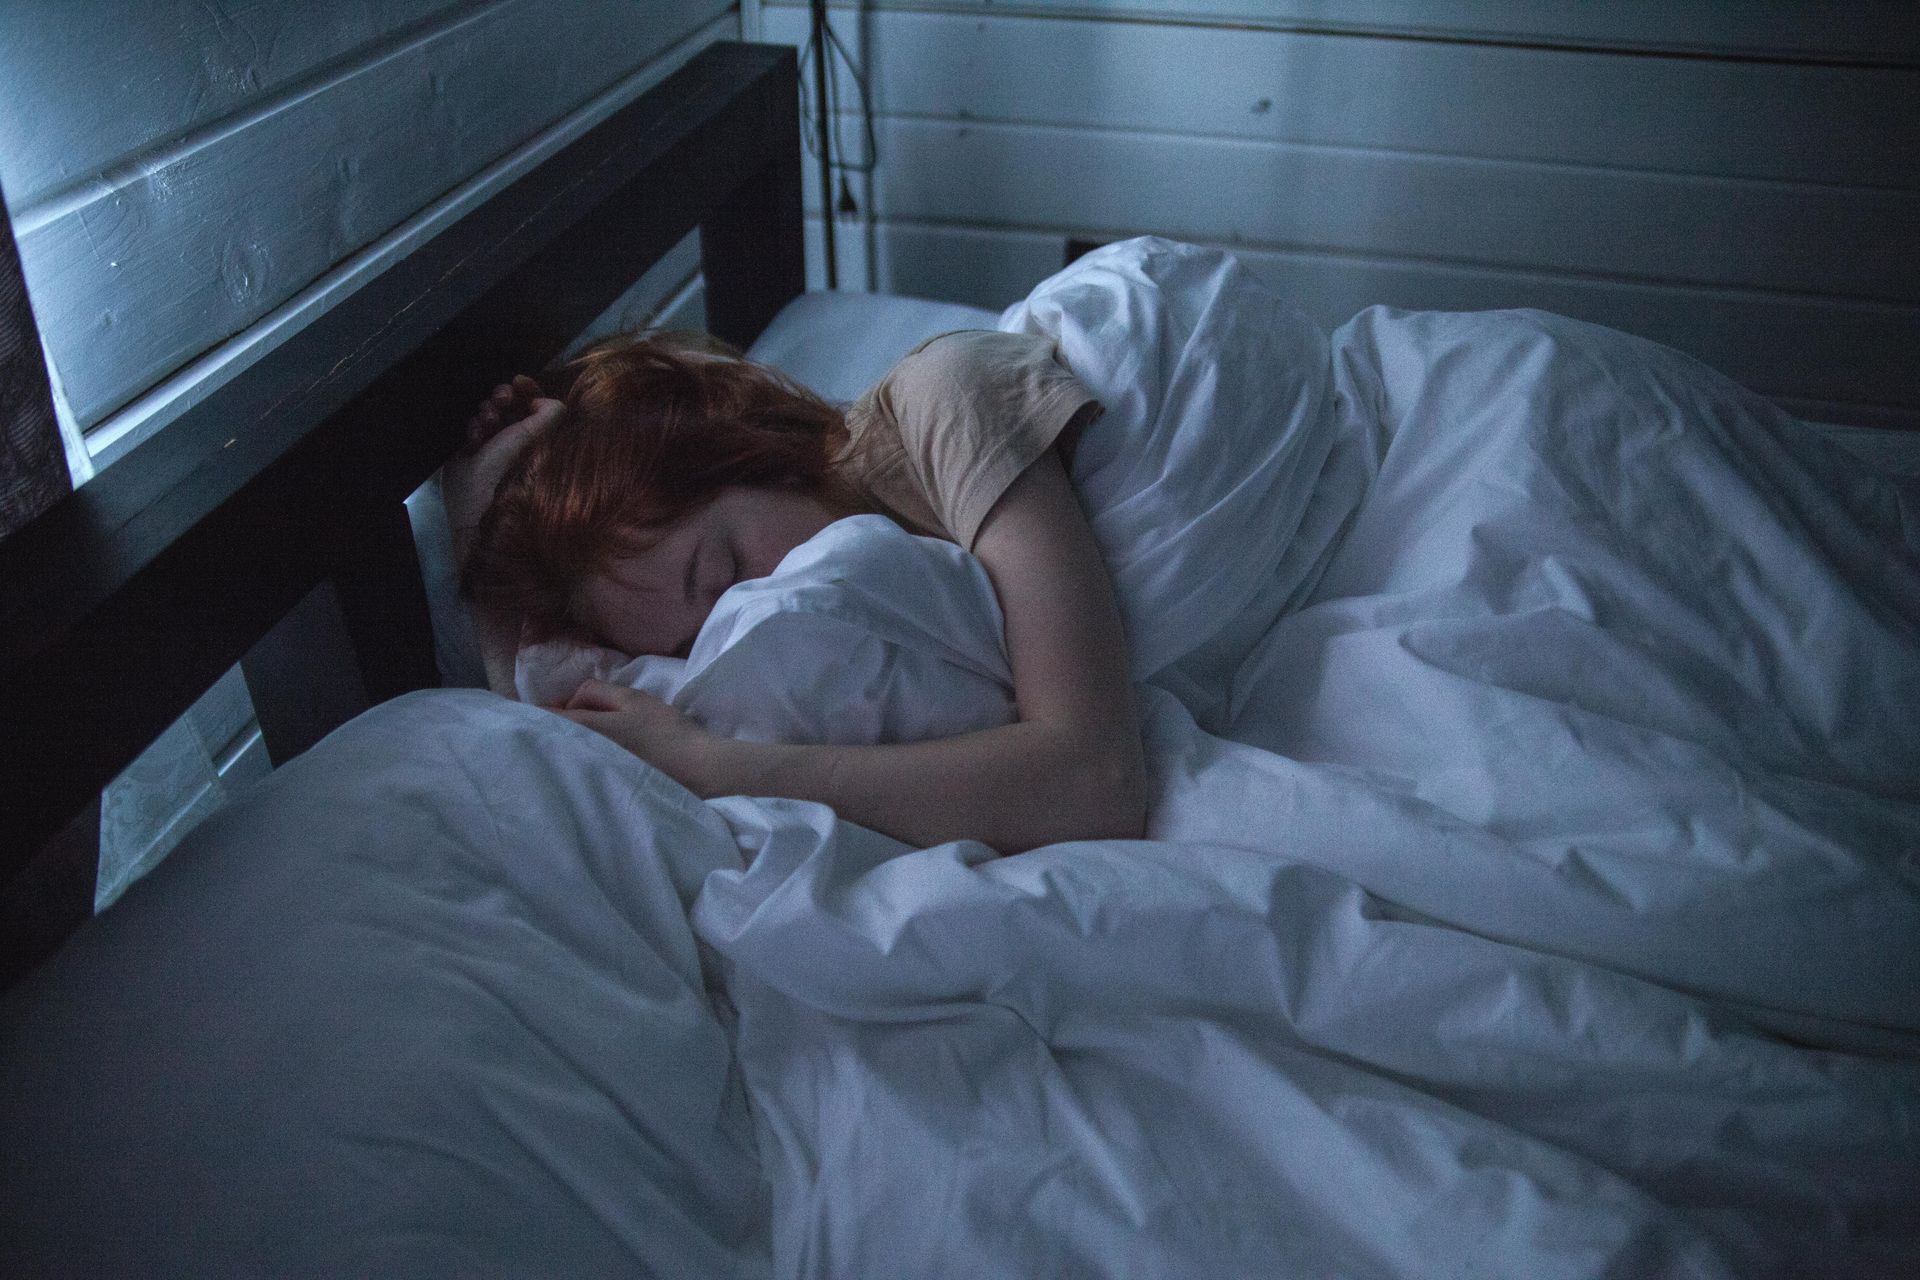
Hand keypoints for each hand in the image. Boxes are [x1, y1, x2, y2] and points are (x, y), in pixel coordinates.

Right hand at [443, 375, 563, 562]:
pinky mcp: (468, 448)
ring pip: (486, 410)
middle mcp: (514, 436)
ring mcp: (490, 441)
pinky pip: (468, 424)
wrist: (474, 500)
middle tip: (498, 404)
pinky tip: (472, 442)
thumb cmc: (507, 468)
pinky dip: (471, 428)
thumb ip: (549, 413)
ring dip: (485, 413)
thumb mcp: (533, 436)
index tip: (517, 381)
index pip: (532, 401)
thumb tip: (543, 398)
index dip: (526, 388)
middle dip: (501, 398)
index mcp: (535, 434)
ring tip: (486, 427)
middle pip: (507, 401)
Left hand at [557, 680, 721, 794]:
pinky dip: (578, 762)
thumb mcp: (632, 698)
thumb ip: (595, 692)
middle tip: (570, 722)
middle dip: (551, 729)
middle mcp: (580, 755)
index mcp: (586, 729)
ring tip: (584, 741)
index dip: (543, 710)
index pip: (545, 718)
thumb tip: (570, 702)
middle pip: (550, 740)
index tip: (554, 707)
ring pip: (562, 757)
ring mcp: (588, 776)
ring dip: (564, 746)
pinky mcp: (600, 791)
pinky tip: (595, 760)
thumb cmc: (666, 731)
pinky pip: (577, 772)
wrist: (696, 770)